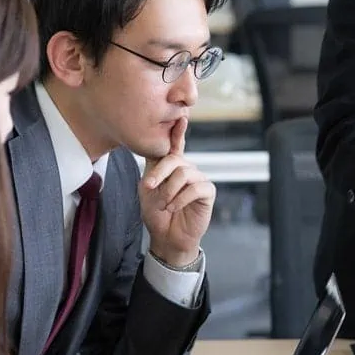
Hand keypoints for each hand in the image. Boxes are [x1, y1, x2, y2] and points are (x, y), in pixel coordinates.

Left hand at [139, 118, 215, 266]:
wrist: (166, 237)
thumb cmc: (156, 213)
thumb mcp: (147, 188)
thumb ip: (152, 168)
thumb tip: (156, 151)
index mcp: (171, 167)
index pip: (175, 145)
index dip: (178, 131)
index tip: (181, 117)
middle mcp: (186, 169)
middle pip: (174, 159)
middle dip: (159, 174)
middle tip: (148, 187)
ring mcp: (198, 180)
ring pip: (183, 173)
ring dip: (169, 191)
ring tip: (164, 204)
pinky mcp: (207, 192)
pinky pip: (195, 188)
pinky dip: (181, 199)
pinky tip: (174, 207)